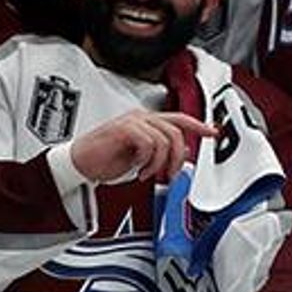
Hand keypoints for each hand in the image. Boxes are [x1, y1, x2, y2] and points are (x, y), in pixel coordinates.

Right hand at [67, 110, 214, 183]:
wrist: (78, 164)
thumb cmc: (104, 160)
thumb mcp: (141, 158)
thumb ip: (161, 152)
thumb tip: (183, 154)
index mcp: (147, 122)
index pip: (179, 119)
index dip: (199, 126)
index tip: (213, 132)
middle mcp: (142, 118)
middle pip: (177, 130)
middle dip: (178, 157)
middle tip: (170, 173)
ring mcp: (133, 122)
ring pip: (166, 139)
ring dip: (160, 162)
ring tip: (147, 172)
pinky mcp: (124, 129)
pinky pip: (149, 143)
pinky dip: (147, 160)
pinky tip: (138, 169)